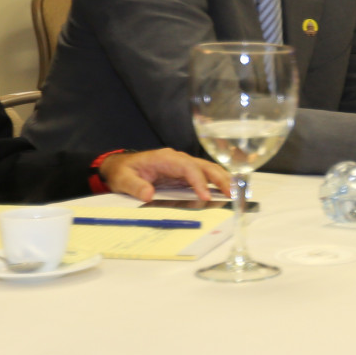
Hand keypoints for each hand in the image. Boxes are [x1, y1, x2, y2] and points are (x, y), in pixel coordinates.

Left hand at [99, 149, 232, 202]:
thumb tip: (148, 195)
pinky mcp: (185, 174)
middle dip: (220, 178)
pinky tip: (226, 191)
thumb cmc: (123, 171)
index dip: (198, 181)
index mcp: (165, 158)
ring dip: (222, 180)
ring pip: (208, 169)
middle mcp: (178, 159)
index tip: (204, 196)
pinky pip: (204, 176)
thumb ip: (135, 186)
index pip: (187, 167)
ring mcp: (183, 165)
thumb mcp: (123, 179)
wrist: (121, 167)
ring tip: (235, 193)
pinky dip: (216, 183)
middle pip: (204, 166)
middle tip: (232, 193)